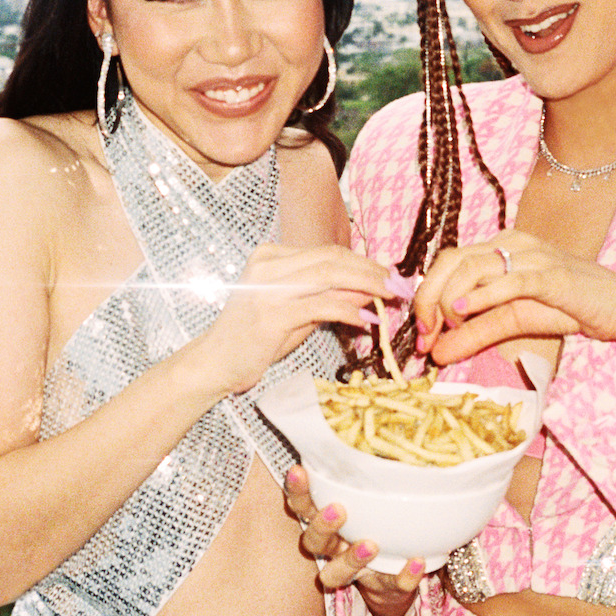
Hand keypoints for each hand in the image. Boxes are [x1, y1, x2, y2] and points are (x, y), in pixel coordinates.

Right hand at [199, 245, 388, 395]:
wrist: (214, 363)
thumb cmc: (254, 339)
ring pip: (330, 275)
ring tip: (391, 298)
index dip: (365, 263)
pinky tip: (366, 319)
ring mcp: (268, 287)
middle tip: (401, 285)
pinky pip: (321, 305)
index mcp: (271, 255)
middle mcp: (268, 264)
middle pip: (333, 258)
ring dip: (367, 286)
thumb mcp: (296, 313)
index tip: (392, 276)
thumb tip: (370, 290)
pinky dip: (348, 310)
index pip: (329, 252)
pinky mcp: (272, 313)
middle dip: (372, 271)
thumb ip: (329, 297)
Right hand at [285, 467, 424, 615]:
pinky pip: (391, 585)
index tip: (298, 469)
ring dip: (352, 559)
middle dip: (322, 526)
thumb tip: (379, 410)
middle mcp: (334, 546)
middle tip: (338, 510)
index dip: (297, 490)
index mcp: (327, 518)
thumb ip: (372, 462)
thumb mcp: (373, 489)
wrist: (394, 572)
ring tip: (372, 544)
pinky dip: (403, 576)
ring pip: (336, 572)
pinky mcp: (383, 587)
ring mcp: (355, 571)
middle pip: (313, 541)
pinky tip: (417, 562)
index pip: (303, 504)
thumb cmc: (379, 516)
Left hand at [413, 233, 615, 364]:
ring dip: (449, 301)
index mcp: (499, 247)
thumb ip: (475, 333)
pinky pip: (512, 280)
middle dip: (428, 298)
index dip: (424, 296)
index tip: (420, 335)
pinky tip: (464, 312)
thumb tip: (436, 355)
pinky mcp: (553, 275)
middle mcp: (512, 243)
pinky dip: (483, 295)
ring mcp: (533, 256)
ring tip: (445, 330)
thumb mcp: (513, 321)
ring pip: (473, 266)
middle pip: (451, 260)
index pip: (446, 261)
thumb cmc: (568, 308)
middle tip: (425, 336)